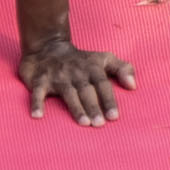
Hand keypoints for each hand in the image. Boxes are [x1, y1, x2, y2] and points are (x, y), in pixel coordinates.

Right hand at [20, 37, 138, 126]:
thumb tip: (133, 86)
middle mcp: (75, 72)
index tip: (114, 116)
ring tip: (84, 123)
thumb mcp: (104, 58)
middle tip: (99, 123)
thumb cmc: (81, 60)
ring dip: (75, 107)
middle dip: (93, 106)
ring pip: (68, 93)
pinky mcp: (39, 79)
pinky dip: (36, 103)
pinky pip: (37, 91)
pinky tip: (37, 116)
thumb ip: (123, 69)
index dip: (108, 99)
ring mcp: (57, 76)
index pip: (102, 84)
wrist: (47, 45)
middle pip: (86, 90)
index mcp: (92, 68)